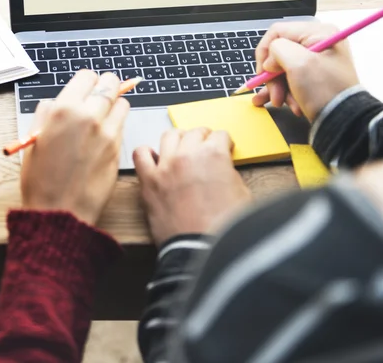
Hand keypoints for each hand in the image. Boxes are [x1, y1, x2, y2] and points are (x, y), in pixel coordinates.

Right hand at [21, 70, 129, 224]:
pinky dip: (117, 124)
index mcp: (64, 110)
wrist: (60, 212)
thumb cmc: (41, 179)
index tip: (85, 87)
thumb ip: (46, 114)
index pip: (87, 76)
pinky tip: (104, 134)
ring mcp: (108, 132)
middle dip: (106, 86)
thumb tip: (56, 103)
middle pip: (110, 84)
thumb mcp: (33, 140)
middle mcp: (89, 116)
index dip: (86, 81)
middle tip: (100, 94)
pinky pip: (123, 125)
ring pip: (122, 102)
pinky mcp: (119, 147)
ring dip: (114, 104)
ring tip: (103, 115)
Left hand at [133, 128, 249, 245]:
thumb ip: (230, 173)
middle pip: (195, 132)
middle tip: (205, 147)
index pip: (219, 135)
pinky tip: (155, 159)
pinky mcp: (149, 181)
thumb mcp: (242, 194)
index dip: (224, 143)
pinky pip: (140, 154)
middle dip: (203, 138)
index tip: (223, 148)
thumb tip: (222, 169)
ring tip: (182, 149)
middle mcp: (188, 154)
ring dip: (178, 139)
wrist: (202, 251)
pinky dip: (146, 153)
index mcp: (214, 154)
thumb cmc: (224, 228)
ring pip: (169, 136)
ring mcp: (166, 166)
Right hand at [252, 22, 358, 121]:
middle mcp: (318, 43)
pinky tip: (282, 103)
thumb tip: (270, 61)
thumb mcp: (298, 64)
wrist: (344, 122)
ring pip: (283, 69)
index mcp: (318, 33)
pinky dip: (284, 92)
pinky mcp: (314, 78)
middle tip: (275, 94)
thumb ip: (277, 51)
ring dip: (278, 87)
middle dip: (273, 76)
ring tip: (281, 103)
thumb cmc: (324, 90)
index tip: (263, 73)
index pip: (277, 32)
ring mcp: (316, 61)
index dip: (265, 52)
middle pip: (279, 52)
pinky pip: (291, 79)